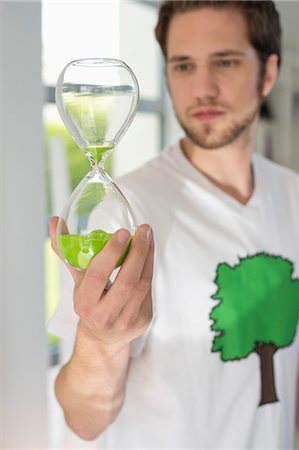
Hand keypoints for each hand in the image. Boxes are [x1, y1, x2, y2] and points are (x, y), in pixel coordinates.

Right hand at [49, 217, 153, 352]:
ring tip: (147, 235)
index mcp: (84, 304)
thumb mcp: (77, 281)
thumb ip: (68, 252)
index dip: (111, 253)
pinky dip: (150, 267)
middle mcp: (105, 316)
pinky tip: (149, 251)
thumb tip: (55, 222)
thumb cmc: (90, 303)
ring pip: (142, 284)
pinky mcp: (143, 319)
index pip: (98, 276)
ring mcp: (127, 320)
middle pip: (126, 281)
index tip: (122, 232)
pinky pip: (149, 289)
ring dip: (148, 256)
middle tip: (142, 229)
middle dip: (137, 252)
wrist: (103, 339)